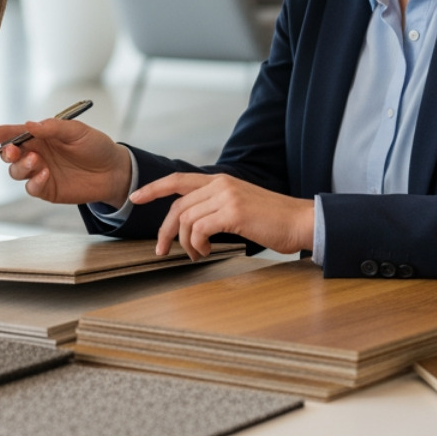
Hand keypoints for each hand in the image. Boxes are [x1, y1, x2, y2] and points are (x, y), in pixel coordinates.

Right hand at [0, 118, 132, 206]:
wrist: (113, 171)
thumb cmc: (95, 146)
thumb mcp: (77, 131)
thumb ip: (53, 128)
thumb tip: (29, 125)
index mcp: (40, 135)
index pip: (12, 133)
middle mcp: (36, 153)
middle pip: (9, 154)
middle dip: (6, 152)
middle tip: (14, 150)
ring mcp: (40, 172)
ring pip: (16, 172)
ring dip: (21, 166)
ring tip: (37, 161)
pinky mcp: (47, 189)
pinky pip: (31, 187)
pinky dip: (34, 181)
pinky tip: (45, 174)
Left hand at [131, 173, 315, 259]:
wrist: (301, 222)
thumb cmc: (273, 220)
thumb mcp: (241, 205)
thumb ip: (216, 207)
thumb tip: (193, 225)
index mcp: (220, 180)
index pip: (178, 180)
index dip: (153, 188)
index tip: (135, 198)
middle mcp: (220, 184)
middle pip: (177, 206)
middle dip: (164, 230)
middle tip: (161, 250)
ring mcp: (226, 196)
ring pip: (186, 220)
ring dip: (185, 243)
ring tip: (197, 255)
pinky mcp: (233, 212)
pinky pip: (200, 230)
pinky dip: (198, 245)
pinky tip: (207, 252)